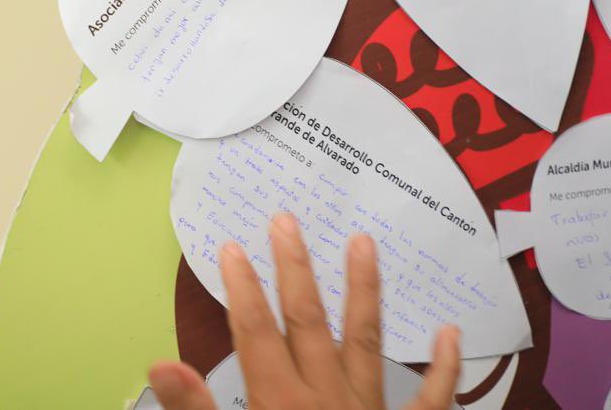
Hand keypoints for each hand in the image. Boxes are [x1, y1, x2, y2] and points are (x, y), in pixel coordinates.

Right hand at [149, 214, 460, 409]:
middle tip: (287, 219)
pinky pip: (429, 400)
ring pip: (365, 341)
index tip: (231, 246)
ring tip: (364, 244)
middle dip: (294, 269)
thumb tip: (161, 365)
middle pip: (307, 322)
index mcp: (280, 404)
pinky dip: (442, 368)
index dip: (240, 288)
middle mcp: (325, 398)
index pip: (255, 334)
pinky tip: (449, 334)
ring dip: (363, 291)